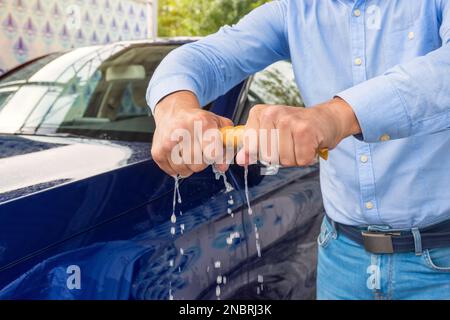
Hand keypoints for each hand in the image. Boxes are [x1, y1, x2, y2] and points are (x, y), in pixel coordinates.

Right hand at [152, 91, 232, 176]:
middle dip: (202, 162)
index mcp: (202, 123)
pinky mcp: (157, 152)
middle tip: (200, 151)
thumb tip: (222, 167)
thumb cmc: (198, 120)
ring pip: (184, 170)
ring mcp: (168, 142)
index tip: (213, 151)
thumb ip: (227, 146)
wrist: (173, 112)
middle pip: (198, 165)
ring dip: (189, 166)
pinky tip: (178, 155)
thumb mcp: (218, 125)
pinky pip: (172, 172)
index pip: (213, 153)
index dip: (214, 156)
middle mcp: (183, 131)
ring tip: (189, 152)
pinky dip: (177, 168)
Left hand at [236, 98, 360, 166]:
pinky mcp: (305, 130)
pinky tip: (310, 145)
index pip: (250, 147)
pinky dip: (307, 158)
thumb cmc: (297, 127)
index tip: (272, 144)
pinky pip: (300, 160)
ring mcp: (289, 121)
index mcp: (259, 113)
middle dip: (280, 157)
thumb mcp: (270, 133)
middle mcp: (272, 114)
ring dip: (295, 158)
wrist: (327, 118)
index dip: (262, 153)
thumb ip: (253, 146)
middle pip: (267, 157)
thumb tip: (240, 160)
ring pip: (284, 160)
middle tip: (290, 143)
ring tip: (300, 144)